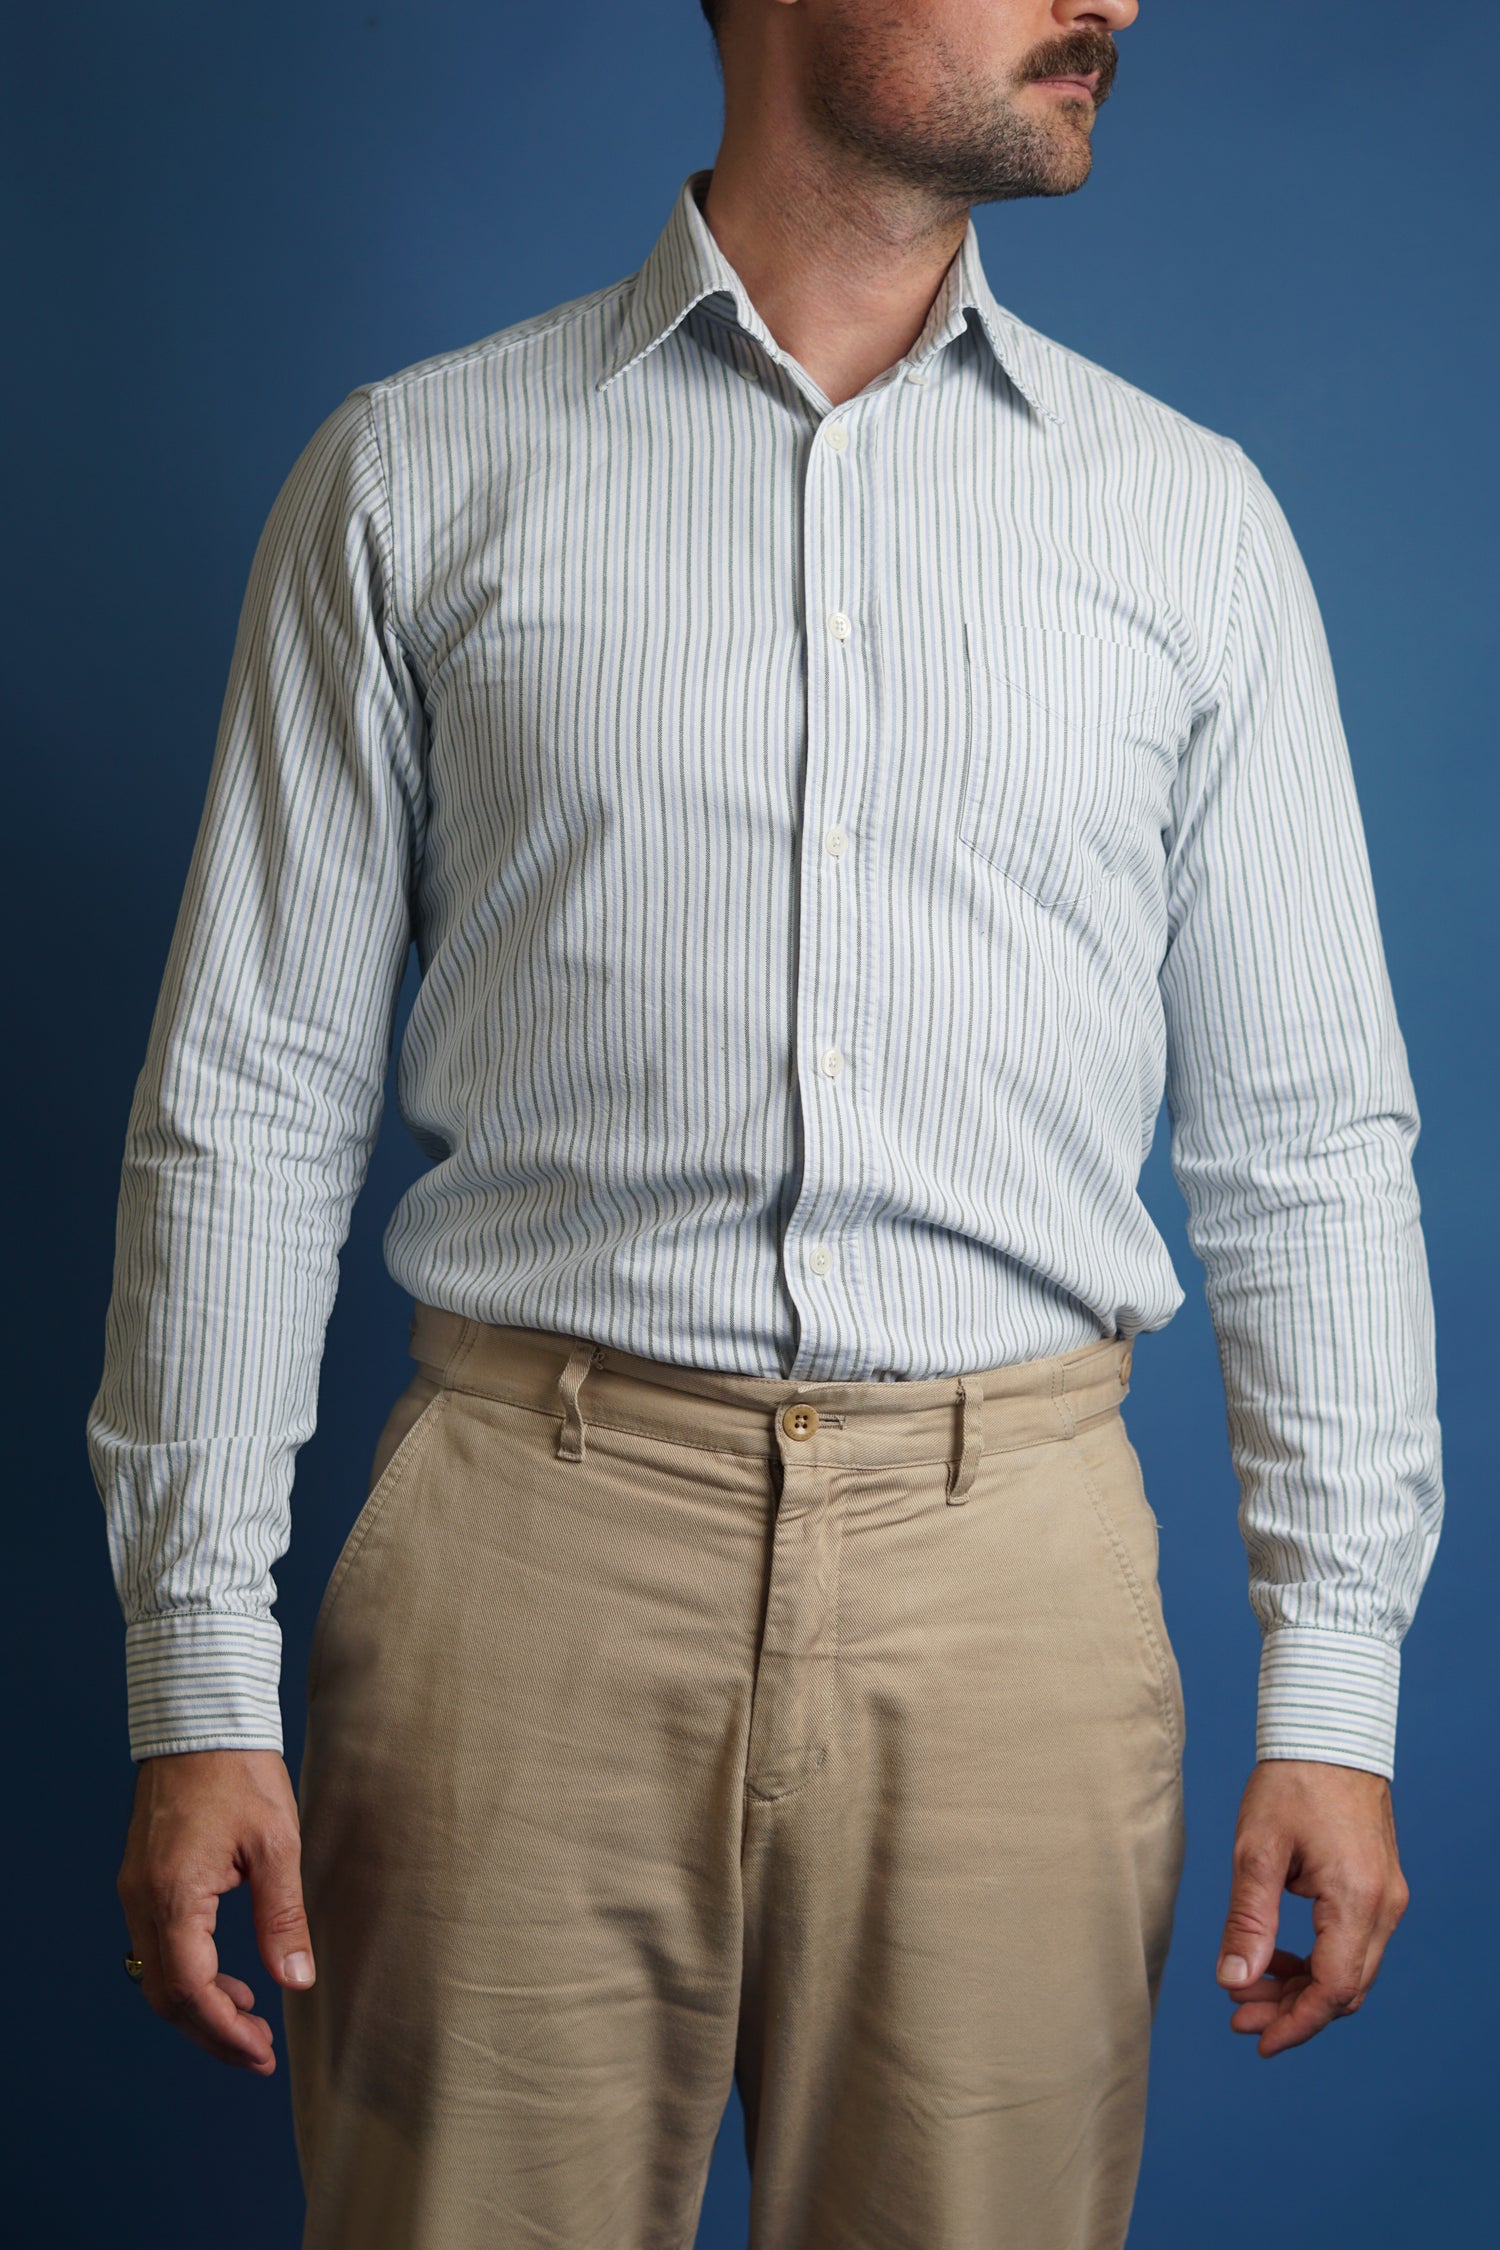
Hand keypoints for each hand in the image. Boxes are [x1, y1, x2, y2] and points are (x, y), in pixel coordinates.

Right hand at [116, 1747, 314, 2073]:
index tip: (260, 2054)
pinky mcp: (142, 1878)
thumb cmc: (240, 1772)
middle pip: (166, 1994)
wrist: (200, 1718)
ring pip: (158, 1974)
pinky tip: (227, 1977)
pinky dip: (189, 1973)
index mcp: (173, 1895)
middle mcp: (142, 1899)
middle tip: (258, 2053)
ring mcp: (135, 1889)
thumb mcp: (276, 1844)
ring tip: (249, 2020)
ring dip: (200, 2006)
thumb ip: (282, 1917)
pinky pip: (157, 1946)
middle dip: (211, 2032)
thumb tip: (295, 1982)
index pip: (190, 1991)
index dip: (224, 2033)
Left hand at [1215, 1758, 1408, 2057]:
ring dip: (1303, 1988)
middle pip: (1345, 1989)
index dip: (1294, 2024)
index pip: (1332, 1990)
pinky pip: (1354, 1944)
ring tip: (1250, 1988)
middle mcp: (1383, 1907)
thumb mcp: (1257, 1851)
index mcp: (1356, 1900)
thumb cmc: (1291, 1781)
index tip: (1255, 2039)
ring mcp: (1387, 1898)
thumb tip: (1234, 1980)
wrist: (1330, 1733)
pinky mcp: (1379, 1887)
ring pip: (1351, 1970)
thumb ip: (1248, 1921)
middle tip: (1239, 2015)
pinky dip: (1318, 1961)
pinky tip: (1279, 1958)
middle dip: (1292, 2011)